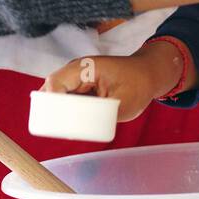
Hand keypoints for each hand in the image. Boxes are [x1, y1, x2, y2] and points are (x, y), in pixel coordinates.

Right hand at [40, 40, 188, 121]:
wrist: (148, 74)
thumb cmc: (139, 85)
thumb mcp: (122, 105)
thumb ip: (100, 117)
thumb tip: (76, 130)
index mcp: (85, 68)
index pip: (55, 83)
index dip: (50, 103)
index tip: (55, 123)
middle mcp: (76, 69)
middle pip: (50, 89)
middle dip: (51, 109)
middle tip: (59, 130)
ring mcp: (76, 76)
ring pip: (55, 94)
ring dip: (58, 110)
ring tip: (66, 127)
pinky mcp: (79, 84)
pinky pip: (64, 96)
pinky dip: (65, 109)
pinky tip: (71, 122)